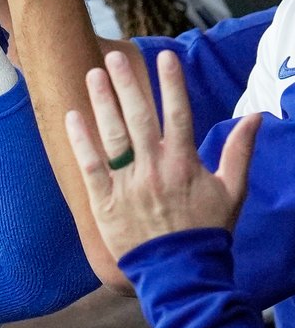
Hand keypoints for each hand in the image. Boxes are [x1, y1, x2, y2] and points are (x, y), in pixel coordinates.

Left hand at [65, 49, 260, 259]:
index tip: (165, 56)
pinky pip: (90, 165)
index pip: (177, 113)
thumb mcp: (232, 191)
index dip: (170, 83)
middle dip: (127, 84)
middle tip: (113, 56)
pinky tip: (72, 116)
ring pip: (112, 135)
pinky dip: (80, 141)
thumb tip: (255, 116)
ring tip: (93, 75)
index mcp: (184, 163)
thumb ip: (239, 151)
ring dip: (102, 103)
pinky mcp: (104, 201)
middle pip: (139, 117)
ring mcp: (128, 183)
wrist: (180, 272)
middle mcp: (154, 168)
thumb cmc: (206, 231)